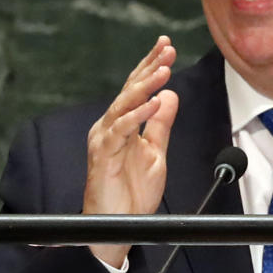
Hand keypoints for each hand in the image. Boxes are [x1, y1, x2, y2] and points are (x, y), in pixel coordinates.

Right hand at [84, 36, 178, 265]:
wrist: (118, 226)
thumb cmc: (132, 194)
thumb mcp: (155, 153)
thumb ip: (160, 125)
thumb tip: (170, 95)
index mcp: (122, 124)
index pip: (137, 88)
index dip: (151, 65)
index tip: (167, 45)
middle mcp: (110, 126)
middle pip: (130, 89)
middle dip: (150, 66)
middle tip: (167, 48)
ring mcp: (104, 138)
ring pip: (124, 104)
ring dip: (145, 86)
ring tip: (164, 70)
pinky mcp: (102, 153)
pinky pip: (121, 130)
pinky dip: (137, 115)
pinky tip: (154, 103)